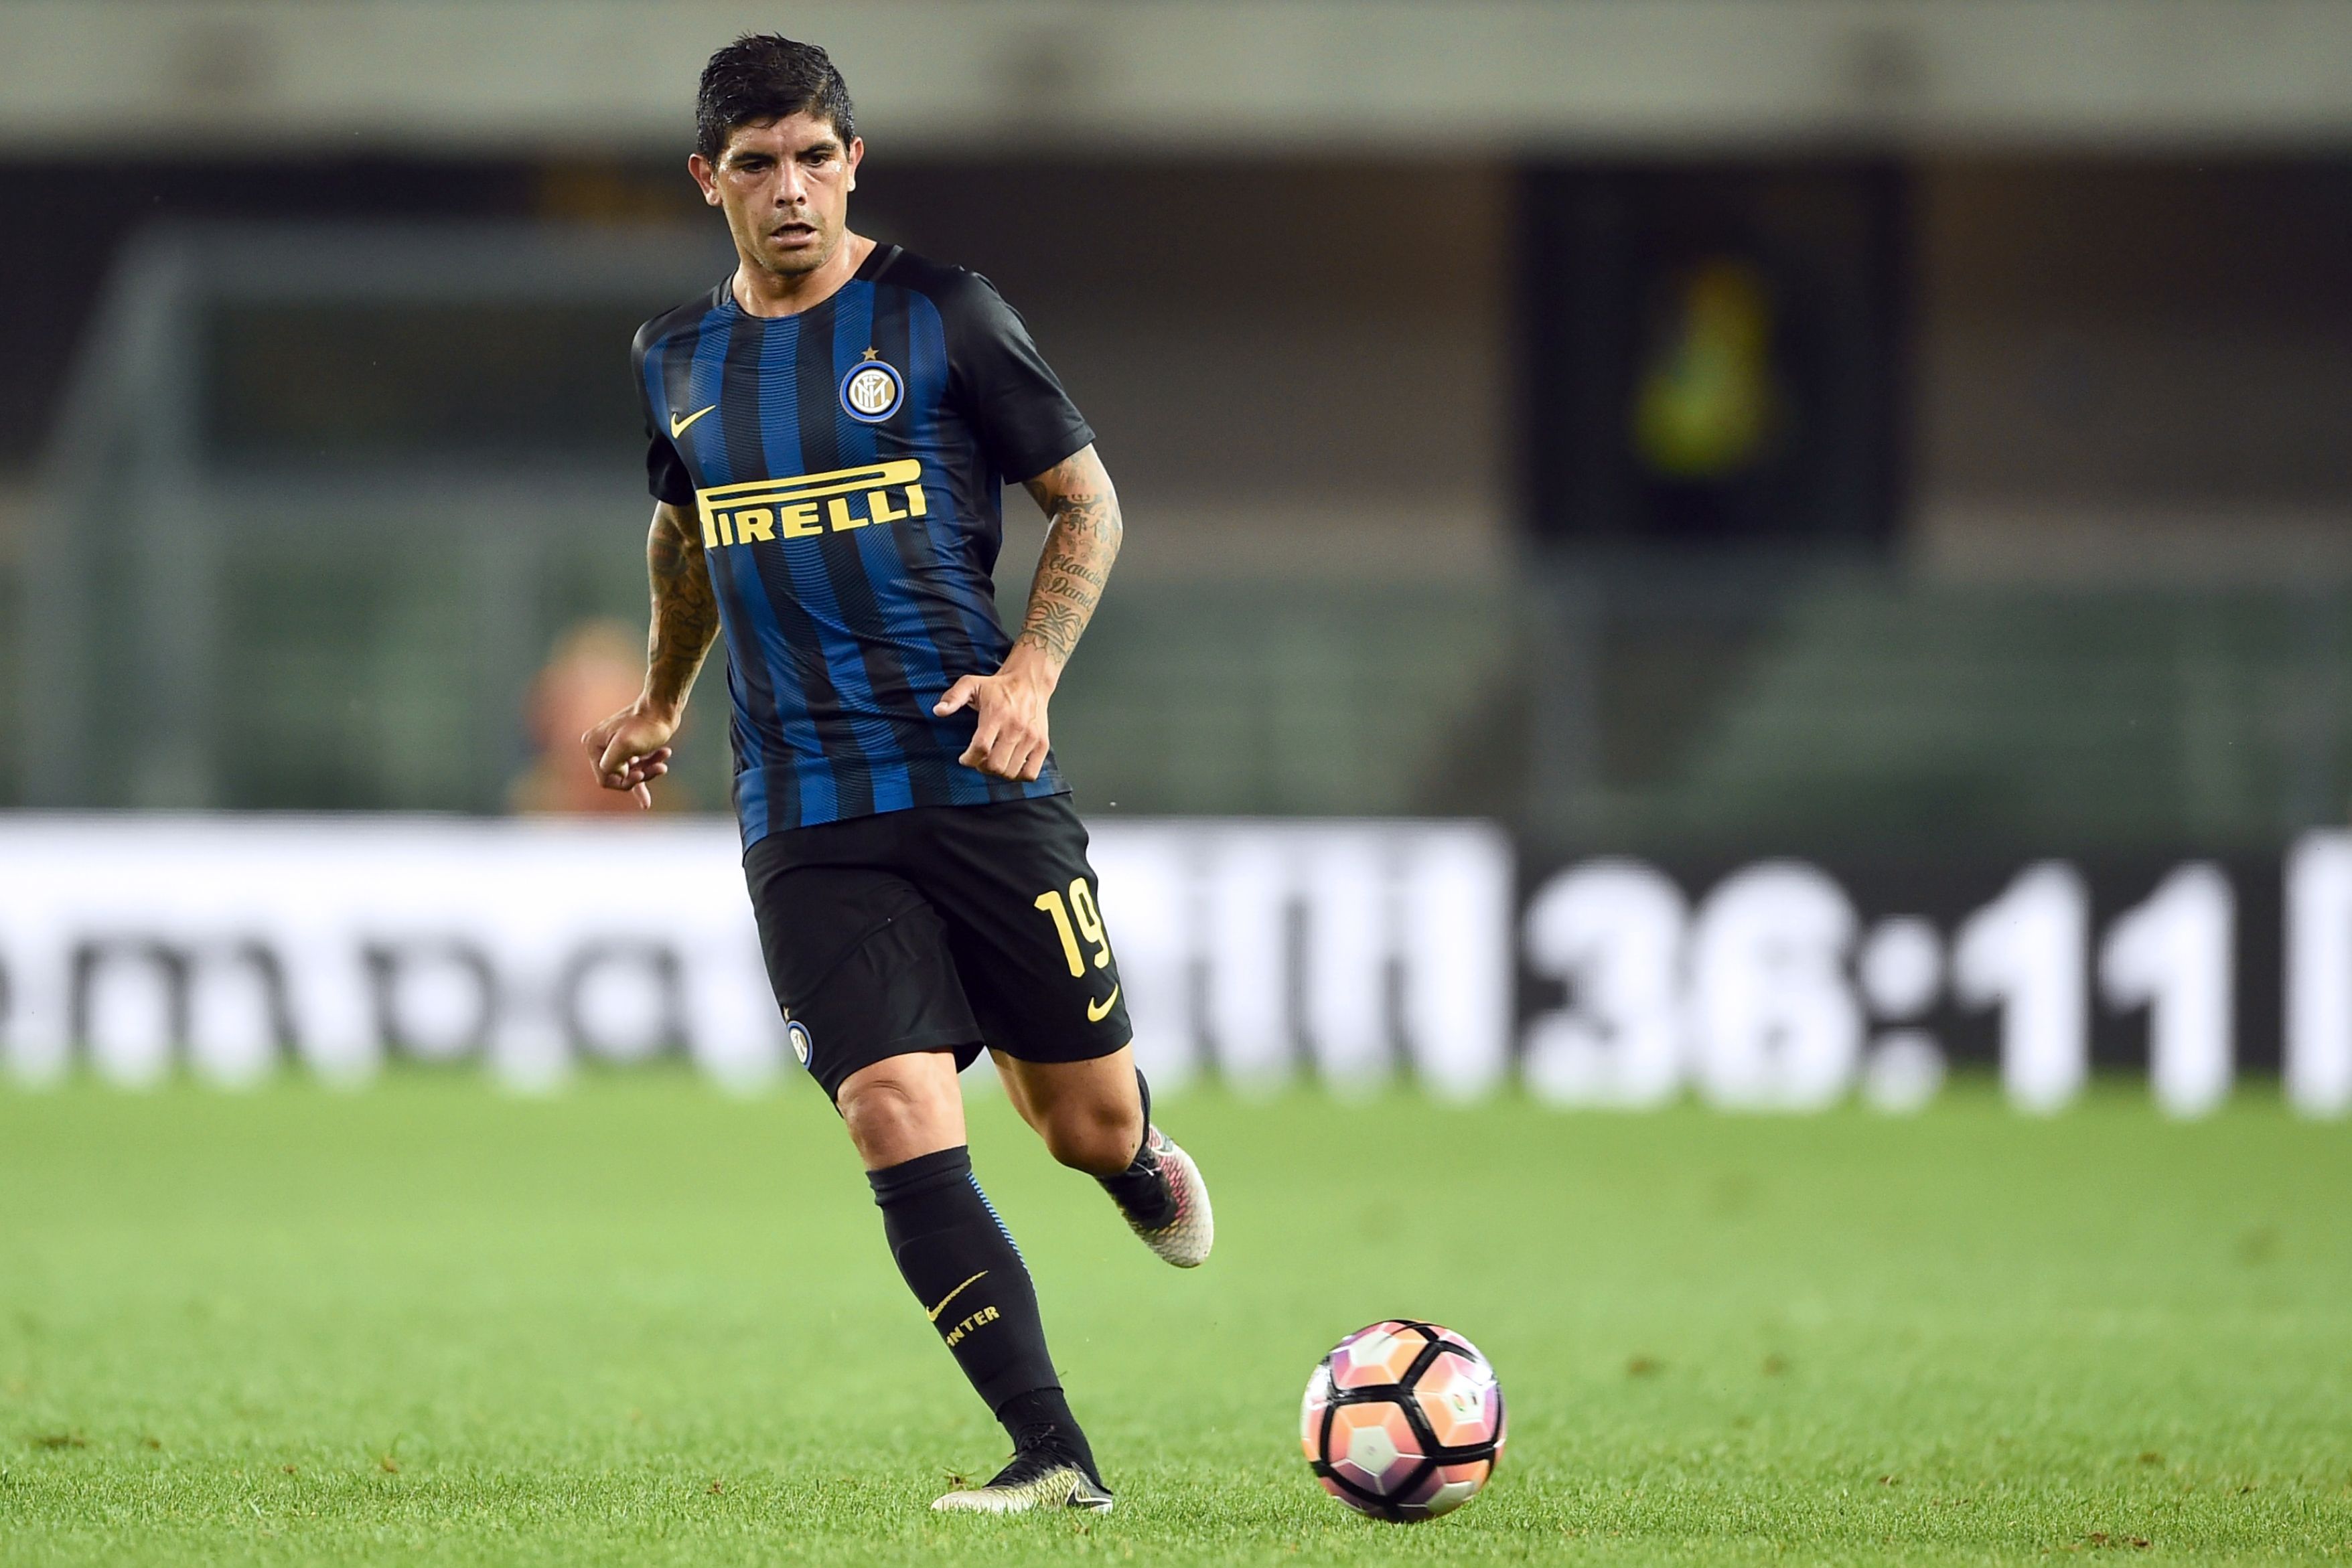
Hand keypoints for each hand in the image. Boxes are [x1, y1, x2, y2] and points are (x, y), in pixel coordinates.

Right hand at [581, 701, 678, 808]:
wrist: (664, 707)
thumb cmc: (646, 725)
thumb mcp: (625, 746)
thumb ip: (609, 764)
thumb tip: (611, 775)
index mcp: (593, 745)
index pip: (605, 778)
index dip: (624, 781)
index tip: (642, 775)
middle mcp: (599, 745)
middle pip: (619, 776)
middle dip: (640, 776)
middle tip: (659, 769)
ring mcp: (614, 745)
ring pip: (631, 771)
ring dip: (648, 770)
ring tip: (663, 765)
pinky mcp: (628, 744)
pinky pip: (637, 763)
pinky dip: (650, 764)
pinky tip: (664, 754)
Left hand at [934, 651, 1055, 780]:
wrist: (1030, 682)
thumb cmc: (998, 687)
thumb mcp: (971, 684)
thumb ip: (953, 697)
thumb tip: (938, 711)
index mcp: (997, 715)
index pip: (981, 748)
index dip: (969, 759)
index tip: (964, 758)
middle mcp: (1016, 728)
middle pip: (995, 765)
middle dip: (982, 767)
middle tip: (979, 759)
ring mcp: (1031, 738)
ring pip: (1011, 772)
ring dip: (998, 772)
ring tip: (994, 761)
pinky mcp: (1042, 745)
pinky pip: (1030, 774)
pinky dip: (1018, 775)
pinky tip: (1010, 765)